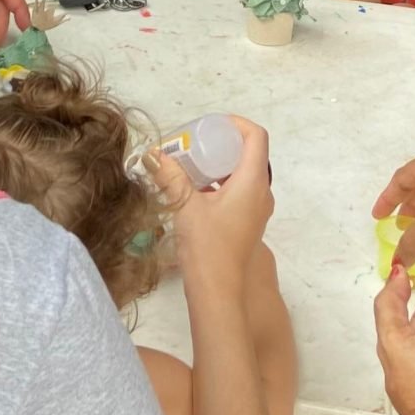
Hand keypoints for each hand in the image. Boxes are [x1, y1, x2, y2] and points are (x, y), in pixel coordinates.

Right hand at [161, 117, 273, 289]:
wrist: (217, 290)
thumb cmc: (207, 246)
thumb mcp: (185, 206)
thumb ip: (170, 176)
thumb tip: (152, 154)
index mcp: (253, 182)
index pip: (257, 137)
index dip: (237, 124)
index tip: (210, 125)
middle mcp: (262, 193)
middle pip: (250, 154)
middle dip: (223, 144)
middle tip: (195, 143)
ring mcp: (257, 210)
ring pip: (244, 174)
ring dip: (221, 165)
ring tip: (192, 164)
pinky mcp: (248, 223)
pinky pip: (240, 191)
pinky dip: (221, 183)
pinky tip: (196, 190)